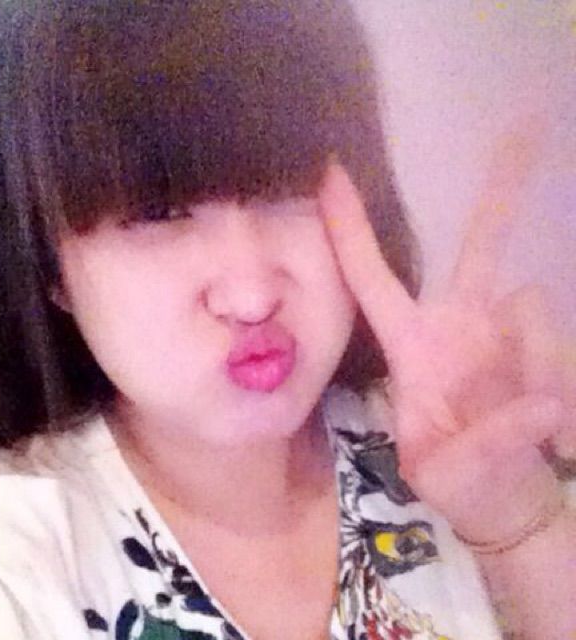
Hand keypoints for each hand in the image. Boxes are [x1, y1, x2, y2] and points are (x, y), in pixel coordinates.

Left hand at [318, 123, 574, 543]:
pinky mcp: (548, 348)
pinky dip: (560, 390)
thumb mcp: (444, 473)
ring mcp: (508, 331)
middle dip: (499, 191)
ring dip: (539, 367)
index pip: (371, 276)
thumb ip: (484, 444)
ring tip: (532, 434)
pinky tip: (552, 438)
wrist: (504, 498)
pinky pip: (561, 350)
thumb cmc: (456, 481)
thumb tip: (544, 406)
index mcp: (411, 342)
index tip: (330, 171)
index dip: (350, 227)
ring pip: (533, 306)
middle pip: (478, 245)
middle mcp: (459, 321)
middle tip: (525, 125)